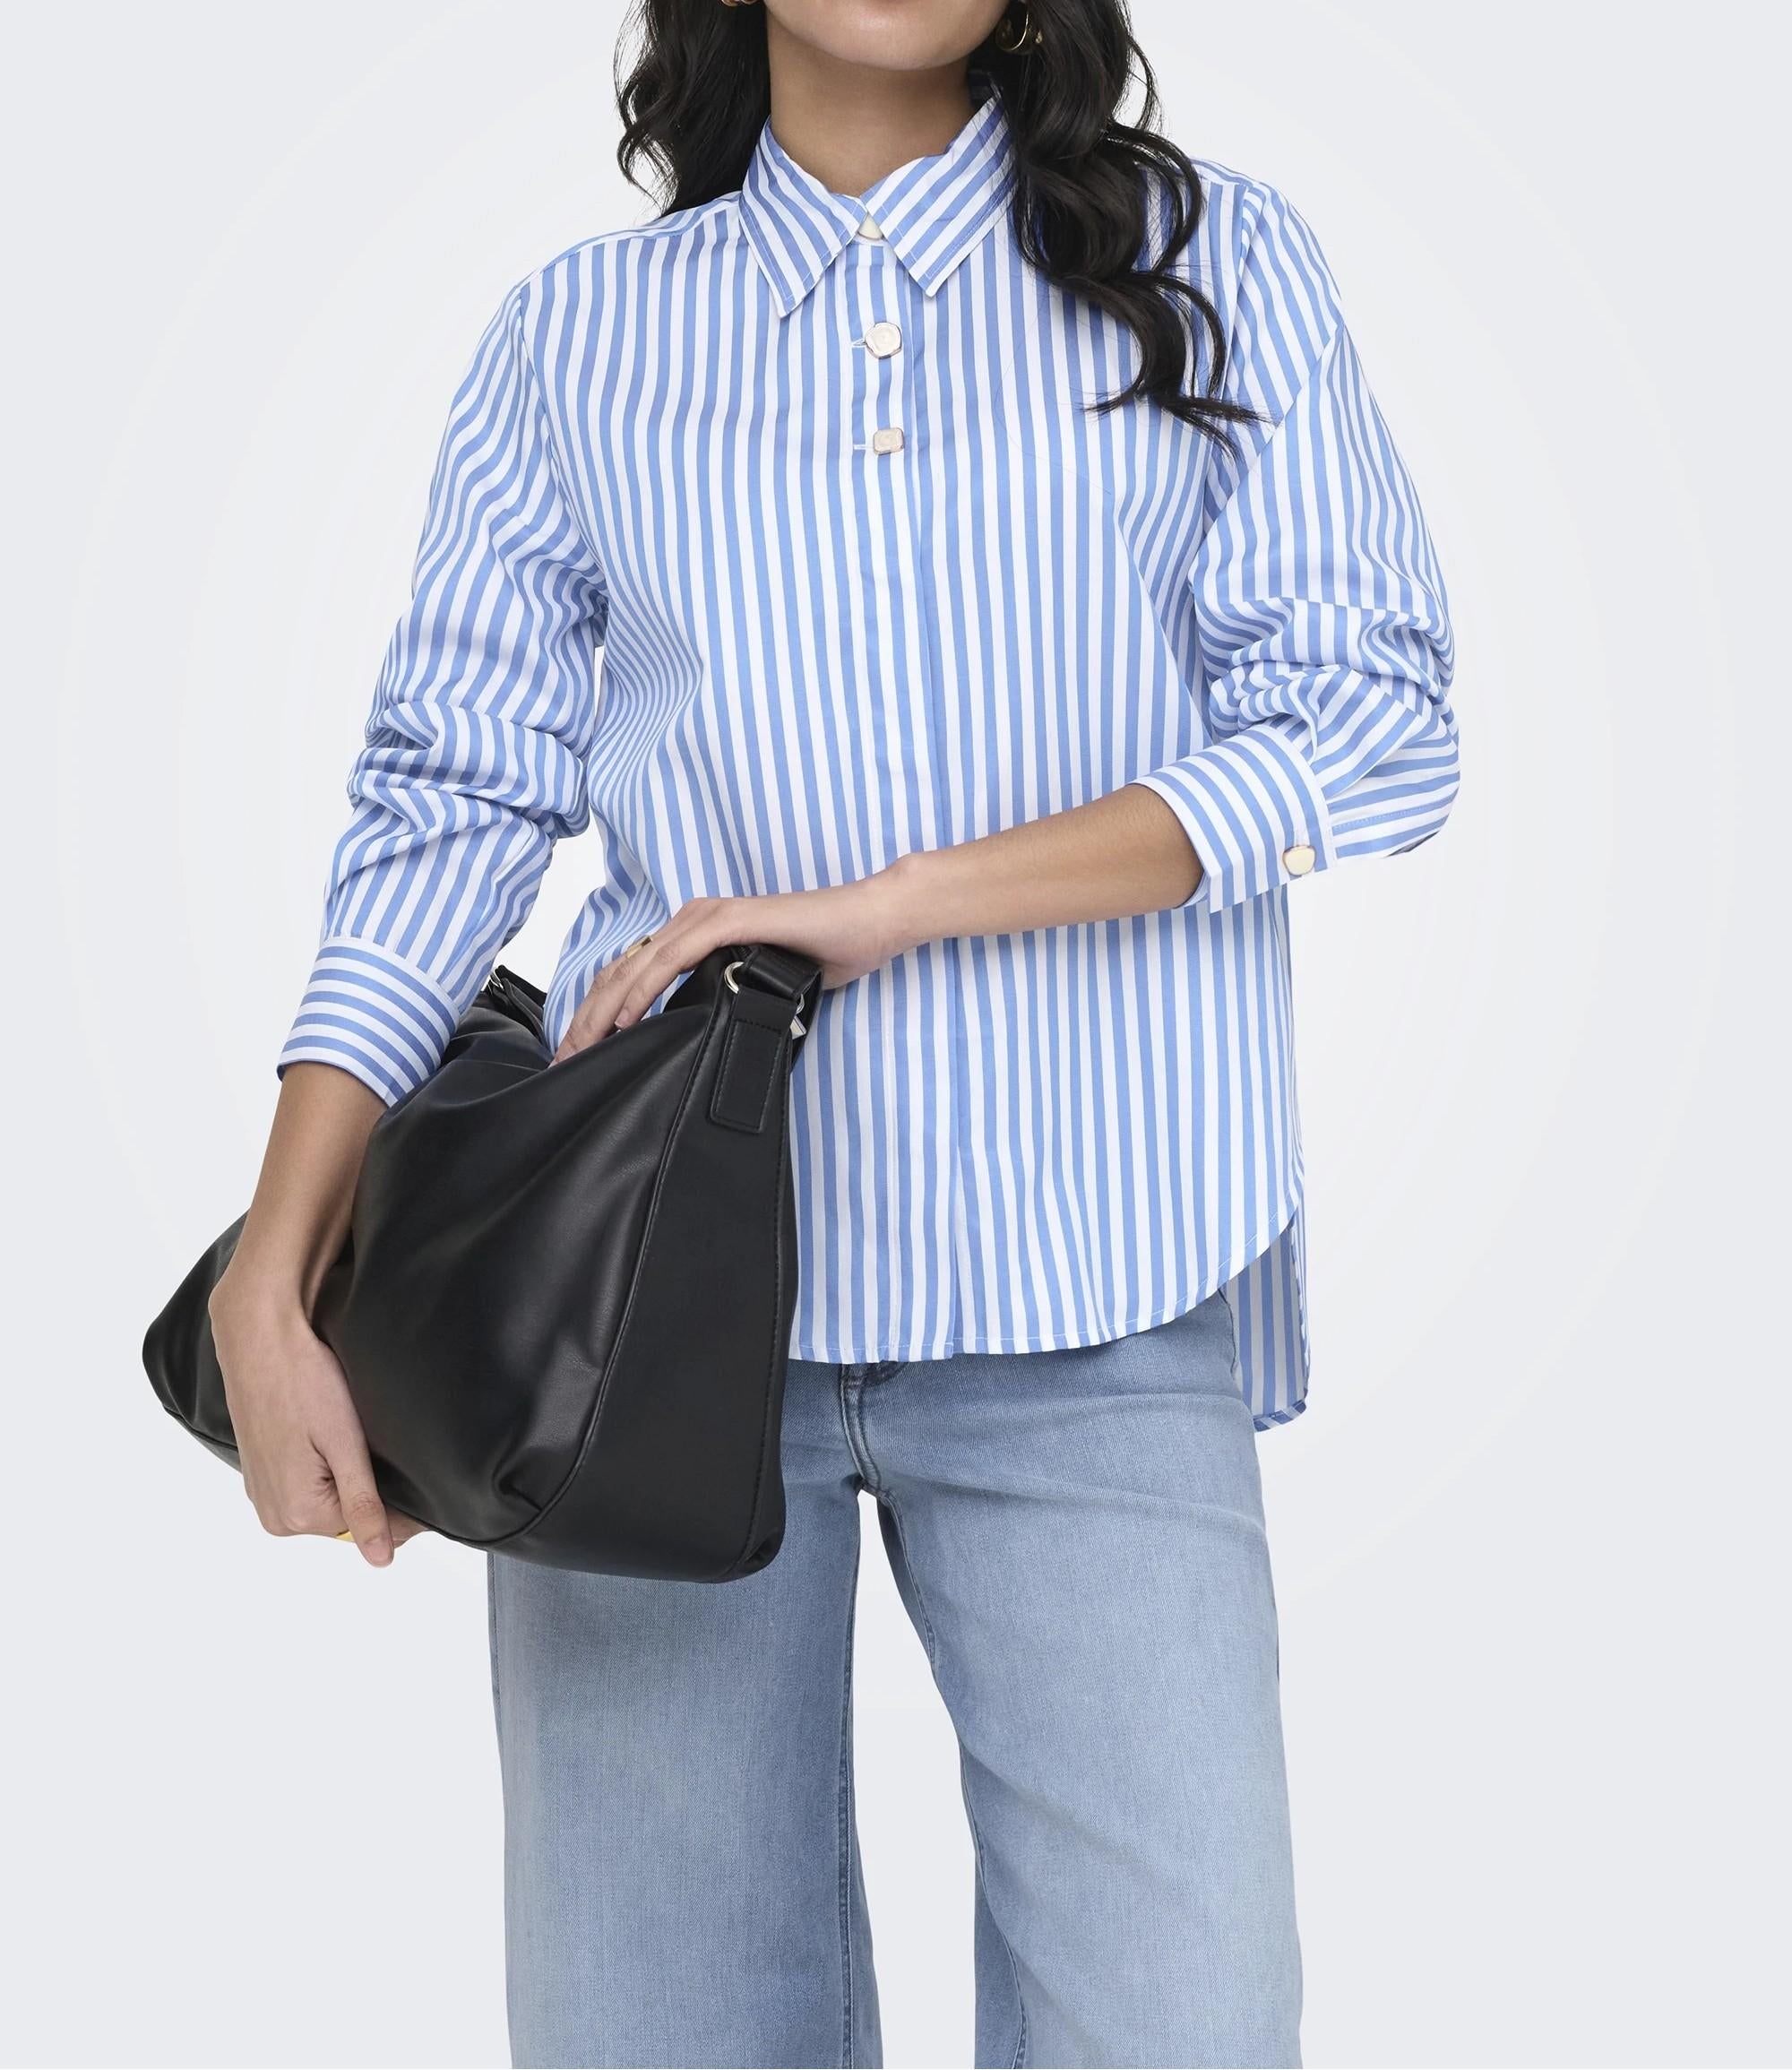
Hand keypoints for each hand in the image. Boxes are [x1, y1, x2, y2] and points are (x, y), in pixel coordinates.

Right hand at [209, 1272, 428, 1565]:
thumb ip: (364, 1506)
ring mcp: (263, 1494)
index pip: (372, 1532)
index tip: (428, 1486)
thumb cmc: (303, 1383)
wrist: (260, 1338)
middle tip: (387, 1449)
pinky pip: (306, 1487)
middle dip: (374, 1493)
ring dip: (349, 1481)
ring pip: (327, 1504)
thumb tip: (381, 1558)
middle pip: (347, 1520)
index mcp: (298, 1514)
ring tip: (356, 1438)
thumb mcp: (345, 1446)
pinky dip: (326, 1472)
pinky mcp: (260, 1473)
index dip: (405, 1510)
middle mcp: (275, 1515)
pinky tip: (331, 1437)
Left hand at [552, 864, 920, 1061]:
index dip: (596, 1015)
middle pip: (620, 972)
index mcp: (694, 934)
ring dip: (601, 1011)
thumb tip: (697, 1040)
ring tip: (581, 1048)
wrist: (868, 923)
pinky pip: (670, 959)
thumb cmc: (822, 954)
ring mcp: (706, 919)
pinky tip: (622, 1020)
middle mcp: (691, 921)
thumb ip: (724, 1001)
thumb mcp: (760, 986)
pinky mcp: (727, 923)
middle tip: (564, 1062)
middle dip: (585, 1020)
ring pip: (635, 967)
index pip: (630, 976)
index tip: (580, 1055)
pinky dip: (641, 991)